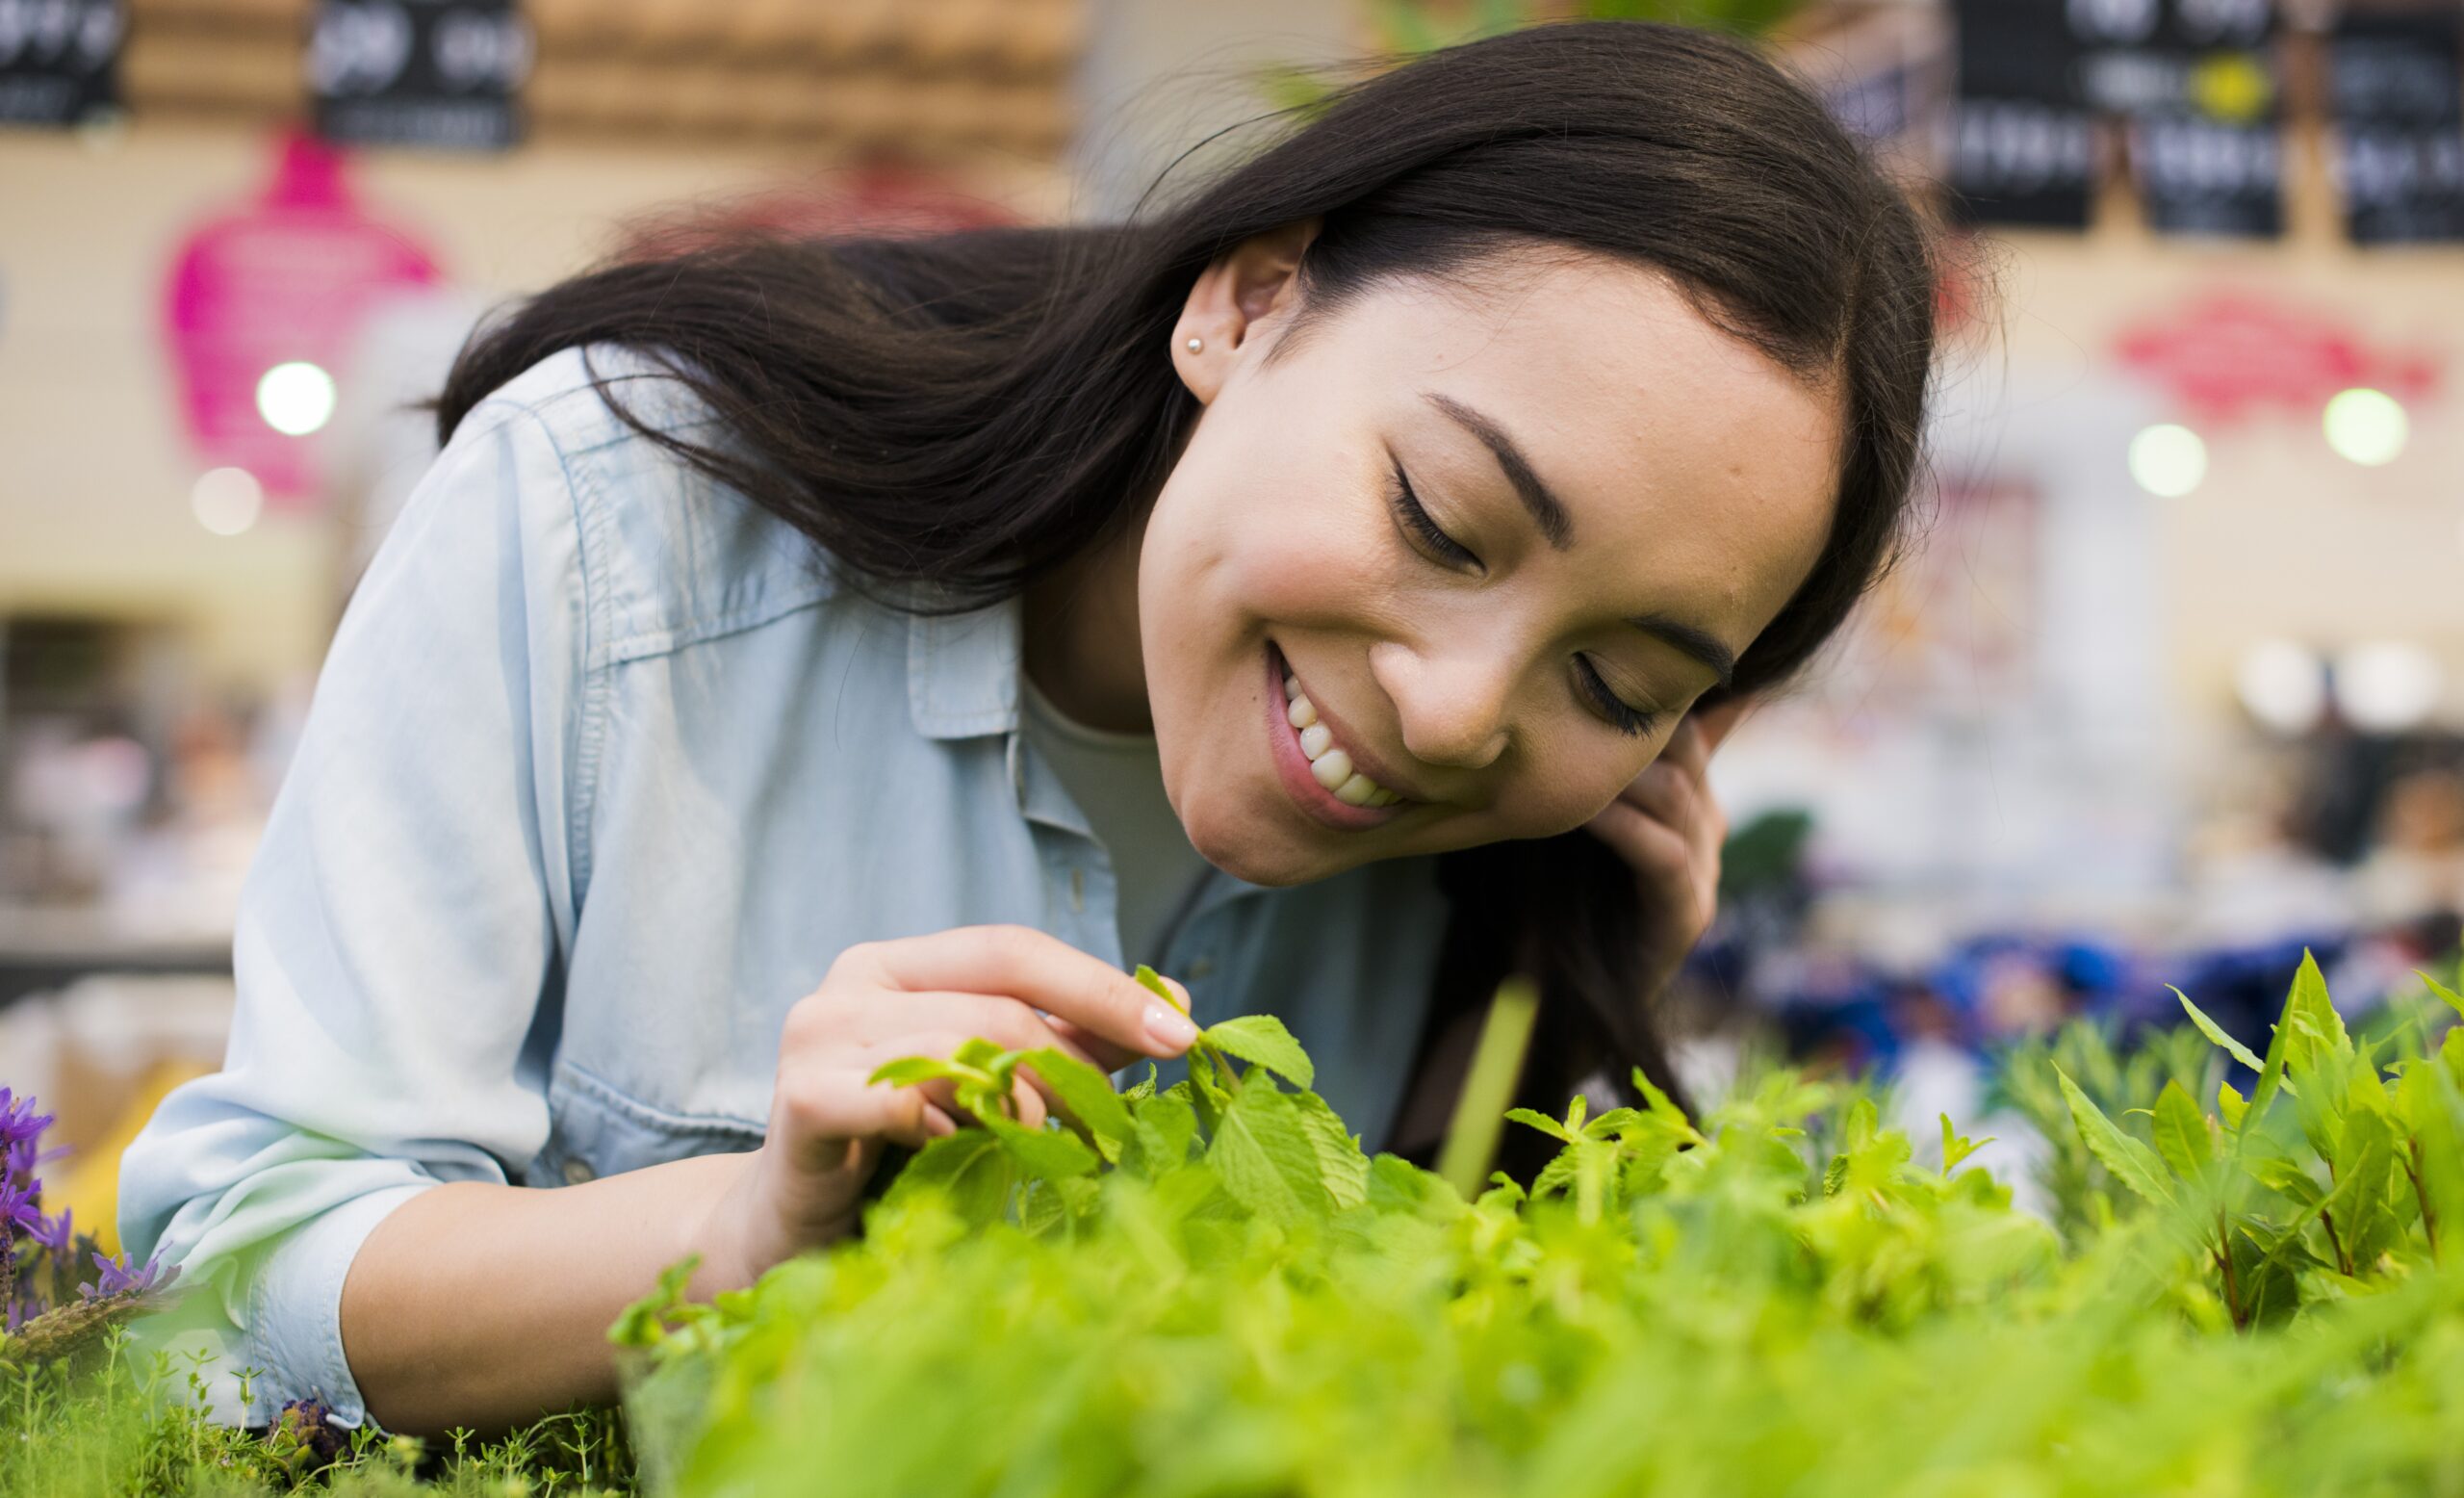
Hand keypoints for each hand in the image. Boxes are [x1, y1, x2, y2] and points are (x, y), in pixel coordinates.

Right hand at [695, 925, 1198, 1291]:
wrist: (790, 1232)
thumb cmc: (898, 1155)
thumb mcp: (992, 1091)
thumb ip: (1070, 1047)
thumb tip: (1174, 1010)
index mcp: (898, 965)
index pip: (1015, 950)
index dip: (1103, 988)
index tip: (1184, 1031)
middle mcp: (852, 983)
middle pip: (997, 1005)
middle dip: (1076, 1067)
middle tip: (1113, 1126)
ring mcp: (817, 1035)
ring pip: (960, 1049)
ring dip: (1024, 1108)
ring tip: (1046, 1150)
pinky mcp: (800, 1098)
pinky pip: (904, 1100)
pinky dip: (948, 1131)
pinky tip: (954, 1157)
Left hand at [1579, 700, 1747, 1006]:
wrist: (1563, 995)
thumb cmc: (1561, 890)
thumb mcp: (1576, 810)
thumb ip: (1583, 761)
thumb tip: (1554, 685)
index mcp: (1689, 792)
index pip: (1690, 720)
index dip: (1659, 687)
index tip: (1609, 646)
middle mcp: (1707, 822)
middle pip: (1684, 749)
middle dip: (1633, 721)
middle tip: (1570, 685)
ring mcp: (1704, 868)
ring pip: (1675, 794)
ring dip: (1620, 769)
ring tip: (1566, 741)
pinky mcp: (1687, 912)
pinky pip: (1660, 852)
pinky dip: (1621, 824)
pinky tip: (1581, 809)